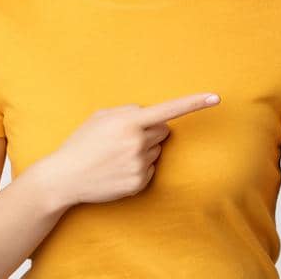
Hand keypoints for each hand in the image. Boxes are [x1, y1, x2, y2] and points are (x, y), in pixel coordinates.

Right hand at [35, 92, 220, 206]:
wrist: (64, 177)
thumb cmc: (81, 142)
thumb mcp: (101, 117)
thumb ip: (128, 111)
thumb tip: (151, 115)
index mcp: (129, 121)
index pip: (169, 110)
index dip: (194, 103)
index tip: (216, 98)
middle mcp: (138, 142)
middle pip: (164, 131)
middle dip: (150, 131)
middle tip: (123, 139)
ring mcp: (139, 164)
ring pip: (157, 151)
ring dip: (143, 150)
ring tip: (116, 156)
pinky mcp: (139, 183)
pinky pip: (151, 169)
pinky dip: (139, 168)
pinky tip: (118, 170)